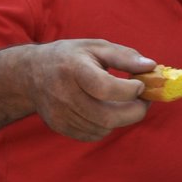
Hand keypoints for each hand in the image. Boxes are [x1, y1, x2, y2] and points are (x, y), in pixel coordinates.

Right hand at [26, 39, 153, 141]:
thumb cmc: (69, 57)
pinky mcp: (59, 126)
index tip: (140, 84)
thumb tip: (151, 67)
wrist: (30, 74)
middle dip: (135, 111)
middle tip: (144, 101)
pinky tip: (105, 110)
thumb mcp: (95, 47)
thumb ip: (125, 56)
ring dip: (122, 118)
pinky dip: (106, 126)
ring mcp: (60, 114)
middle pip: (108, 116)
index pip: (105, 88)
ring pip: (103, 128)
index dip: (130, 90)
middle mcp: (64, 94)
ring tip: (123, 103)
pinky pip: (93, 135)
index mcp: (73, 68)